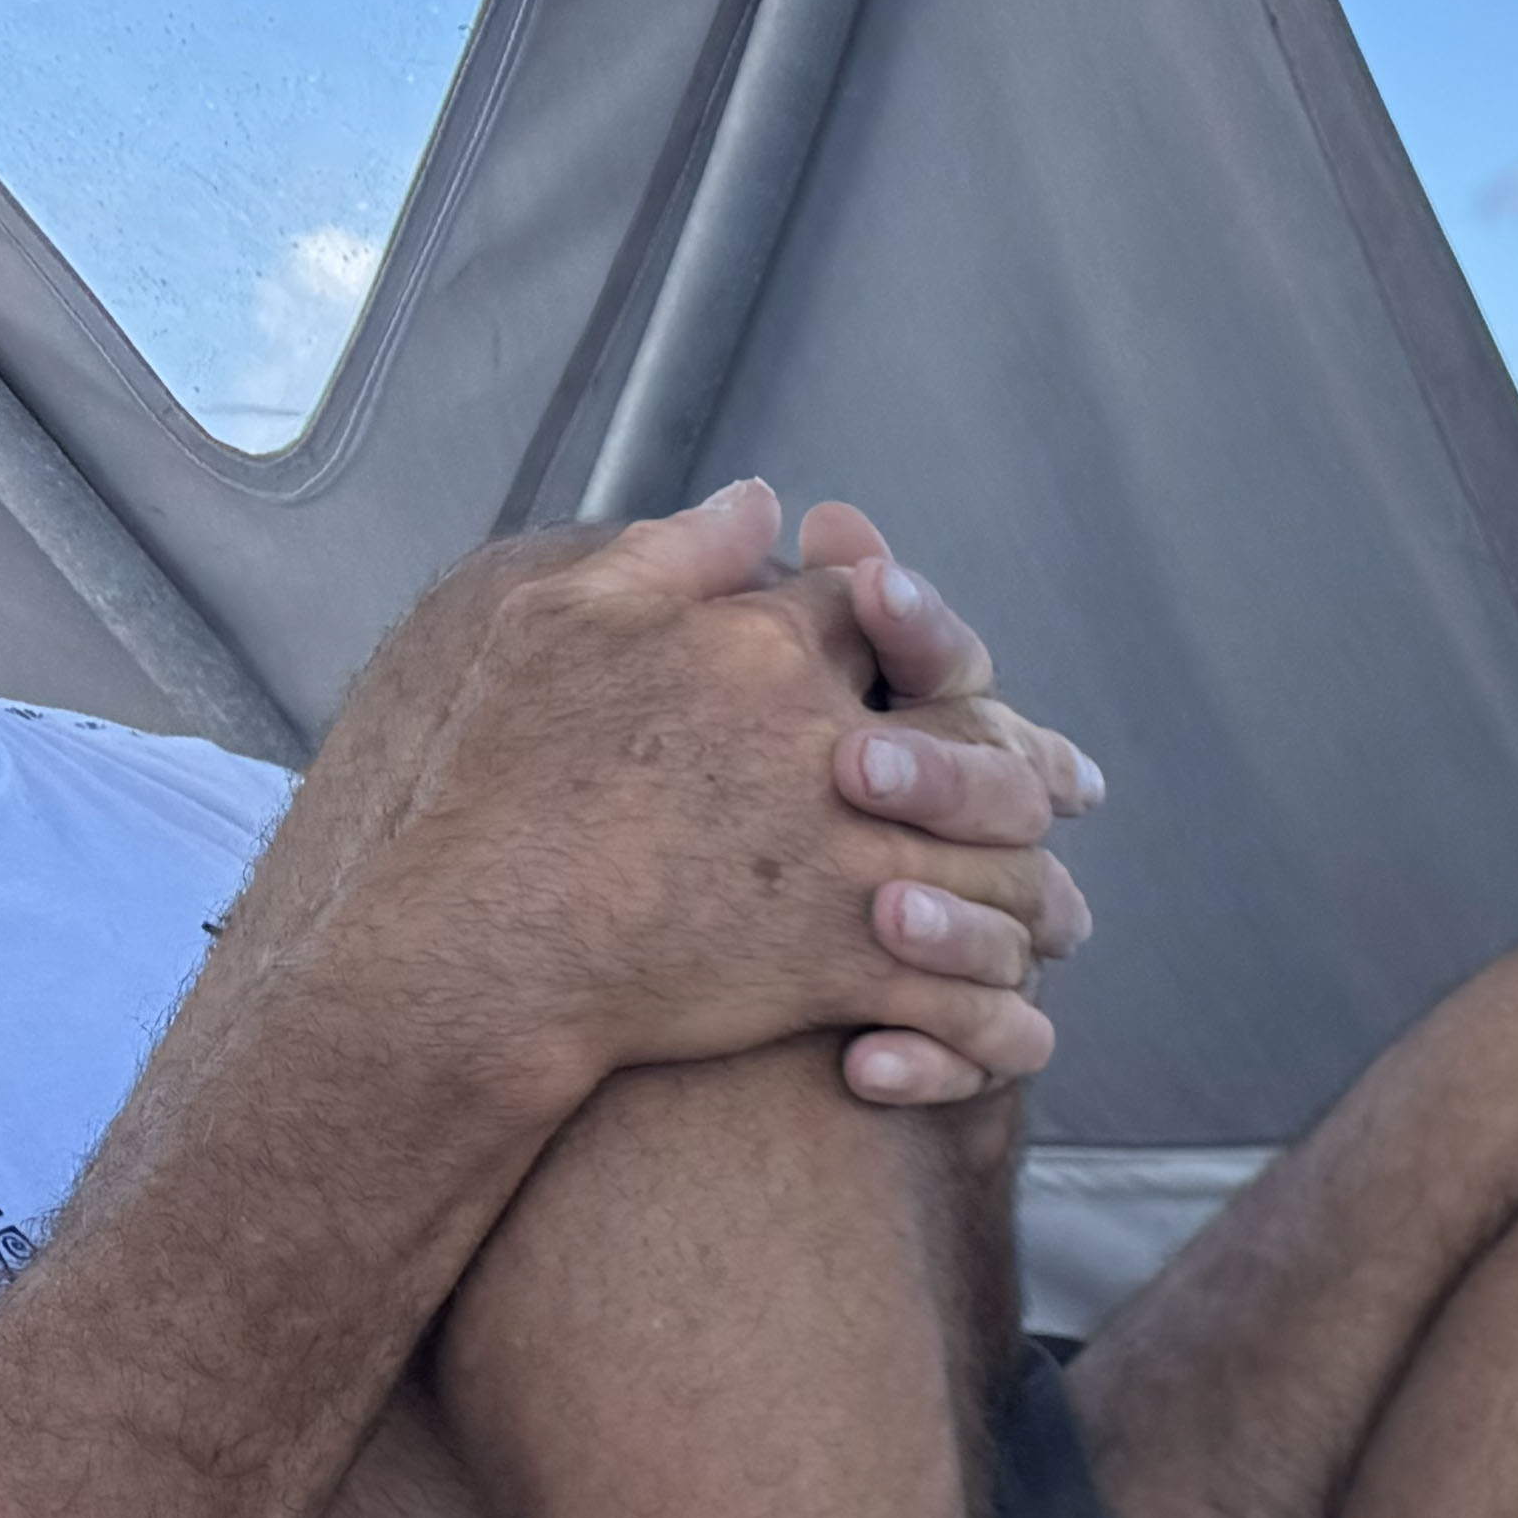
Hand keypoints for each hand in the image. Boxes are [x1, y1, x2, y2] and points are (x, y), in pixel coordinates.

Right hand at [377, 483, 1070, 1101]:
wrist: (484, 939)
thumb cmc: (501, 777)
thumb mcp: (557, 622)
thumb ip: (673, 554)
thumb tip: (762, 499)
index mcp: (764, 649)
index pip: (881, 616)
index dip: (912, 635)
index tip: (921, 673)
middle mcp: (828, 745)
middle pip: (979, 748)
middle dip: (1014, 776)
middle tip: (1034, 803)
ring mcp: (849, 858)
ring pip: (1000, 875)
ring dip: (1026, 901)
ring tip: (1030, 920)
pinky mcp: (847, 963)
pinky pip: (968, 994)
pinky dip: (995, 1017)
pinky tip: (1003, 1018)